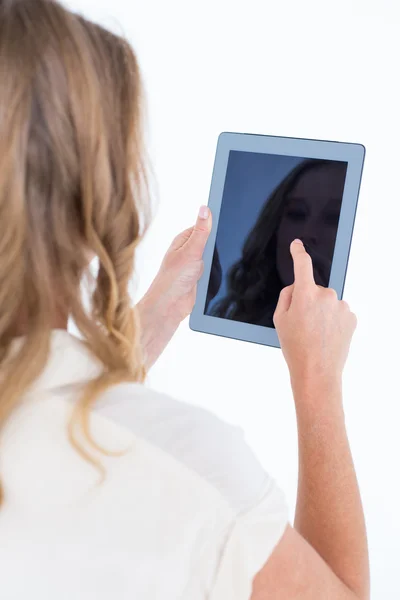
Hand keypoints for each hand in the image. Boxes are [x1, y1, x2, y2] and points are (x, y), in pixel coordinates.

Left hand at [137, 206, 211, 366]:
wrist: (169, 307)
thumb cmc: (172, 279)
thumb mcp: (190, 251)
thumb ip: (201, 231)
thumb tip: (205, 209)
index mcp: (184, 240)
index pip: (204, 226)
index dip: (216, 226)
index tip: (228, 225)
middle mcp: (188, 251)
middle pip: (213, 244)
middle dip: (216, 252)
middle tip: (209, 259)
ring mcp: (194, 265)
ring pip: (215, 260)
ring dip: (215, 266)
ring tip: (205, 273)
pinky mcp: (199, 279)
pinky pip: (214, 273)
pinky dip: (214, 277)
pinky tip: (210, 281)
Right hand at [273, 239, 356, 390]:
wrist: (317, 371)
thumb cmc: (296, 348)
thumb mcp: (279, 320)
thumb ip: (286, 297)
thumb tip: (296, 287)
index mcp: (305, 294)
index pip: (302, 265)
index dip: (298, 253)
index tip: (297, 245)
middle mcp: (326, 296)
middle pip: (314, 290)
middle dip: (308, 301)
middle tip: (302, 324)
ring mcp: (341, 306)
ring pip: (327, 302)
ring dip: (321, 312)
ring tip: (315, 334)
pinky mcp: (351, 317)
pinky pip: (338, 312)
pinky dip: (332, 321)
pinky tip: (326, 335)